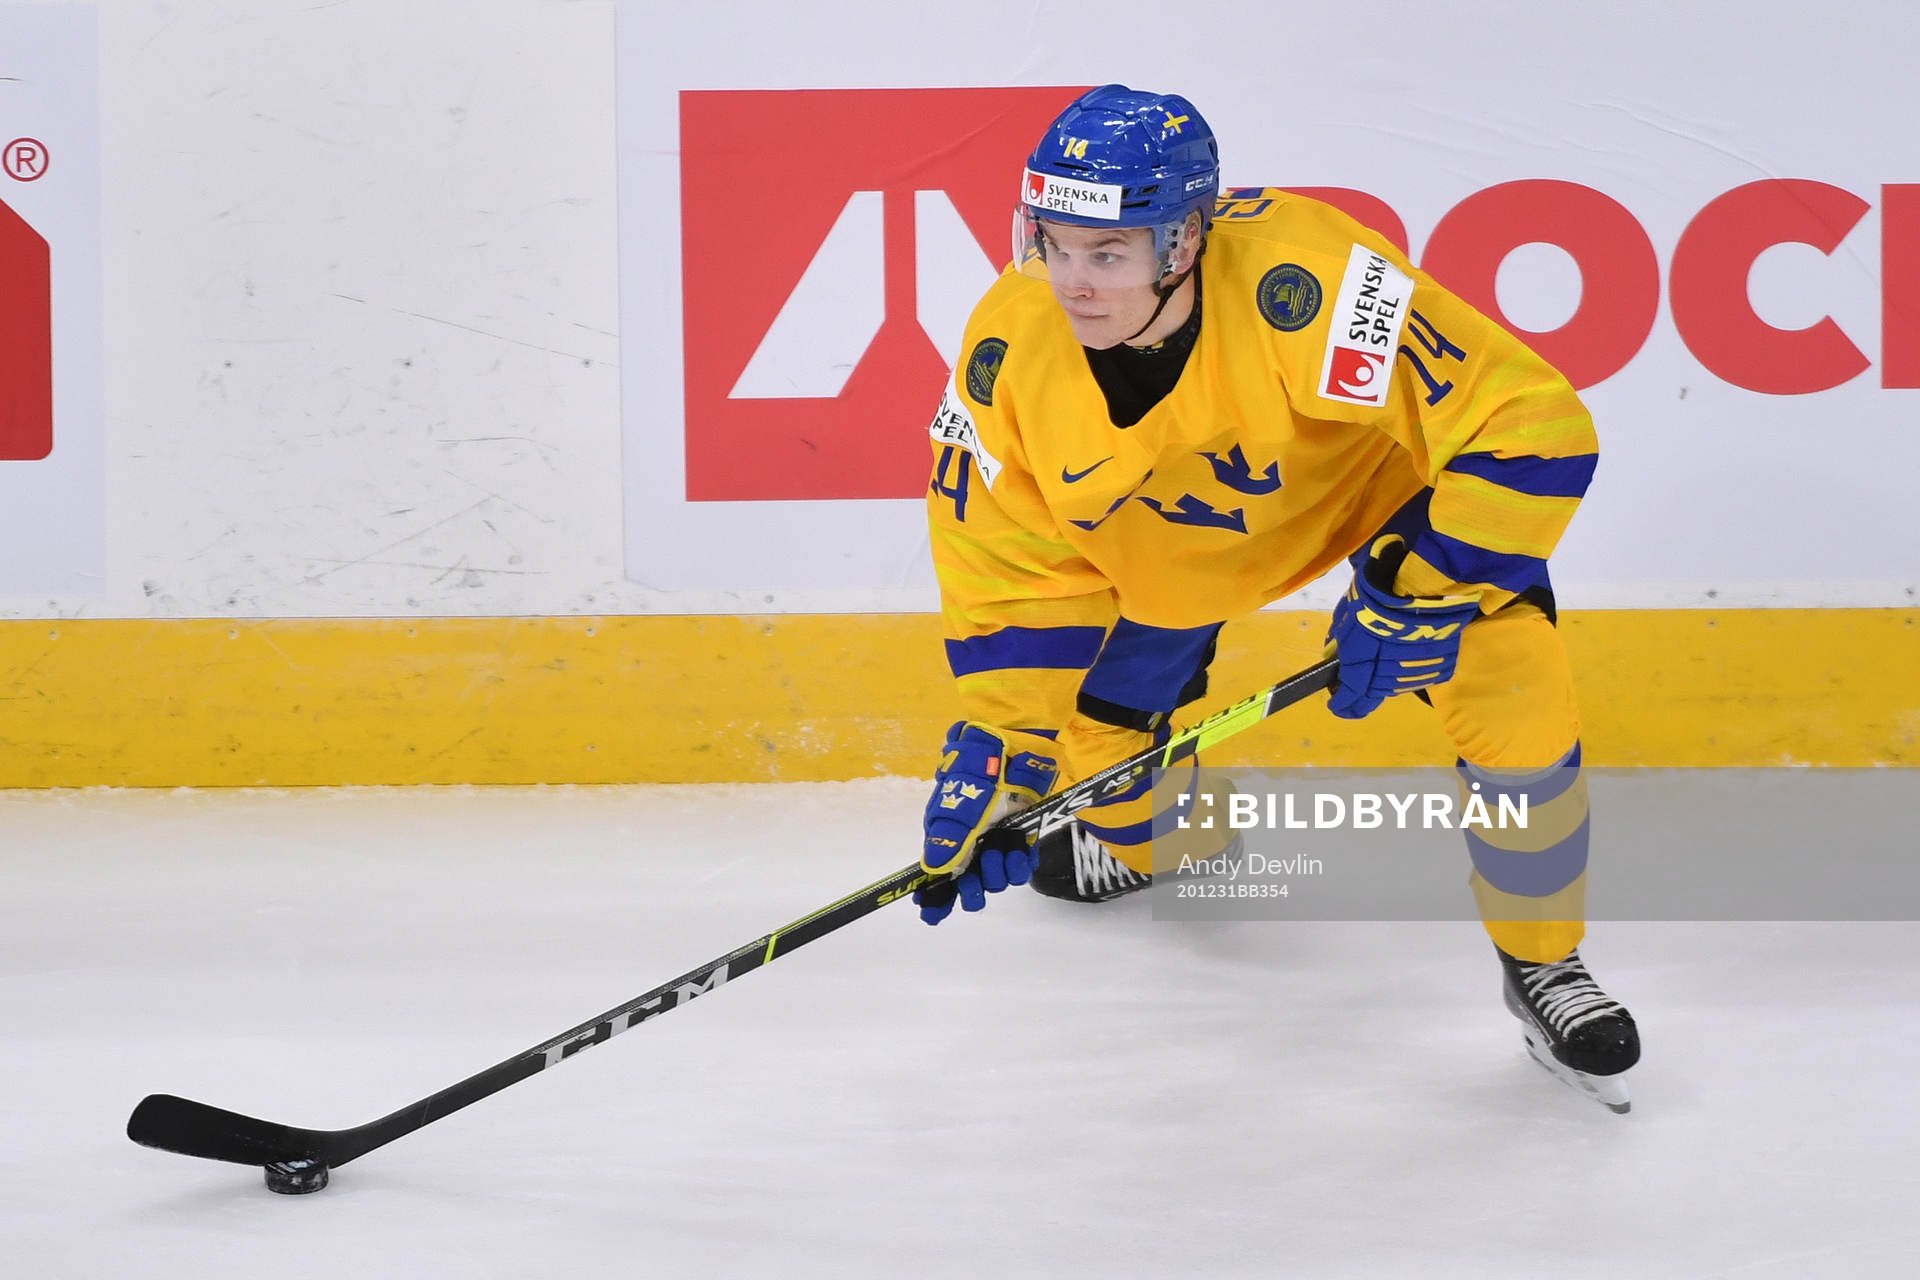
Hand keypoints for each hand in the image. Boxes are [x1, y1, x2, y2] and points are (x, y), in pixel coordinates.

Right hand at [915, 722, 1057, 924]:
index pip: (937, 879)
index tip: (933, 915)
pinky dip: (1020, 864)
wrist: (1011, 753)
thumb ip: (945, 844)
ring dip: (999, 872)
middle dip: (972, 889)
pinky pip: (1020, 868)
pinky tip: (1018, 851)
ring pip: (997, 880)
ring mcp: (996, 843)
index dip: (935, 899)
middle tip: (975, 882)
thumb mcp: (955, 811)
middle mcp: (970, 847)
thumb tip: (930, 872)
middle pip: (969, 887)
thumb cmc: (976, 780)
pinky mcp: (1021, 839)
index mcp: (946, 840)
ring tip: (1002, 850)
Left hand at [1326, 535, 1480, 719]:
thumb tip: (1334, 653)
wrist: (1422, 588)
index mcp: (1363, 670)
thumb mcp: (1348, 616)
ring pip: (1396, 687)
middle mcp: (1389, 680)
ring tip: (1381, 671)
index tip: (1336, 706)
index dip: (1342, 705)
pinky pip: (1419, 673)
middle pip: (1374, 697)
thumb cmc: (1377, 599)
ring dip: (1386, 682)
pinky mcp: (1438, 666)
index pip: (1351, 697)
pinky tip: (1405, 658)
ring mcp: (1415, 674)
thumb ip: (1340, 639)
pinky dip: (1409, 669)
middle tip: (1354, 693)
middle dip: (1362, 697)